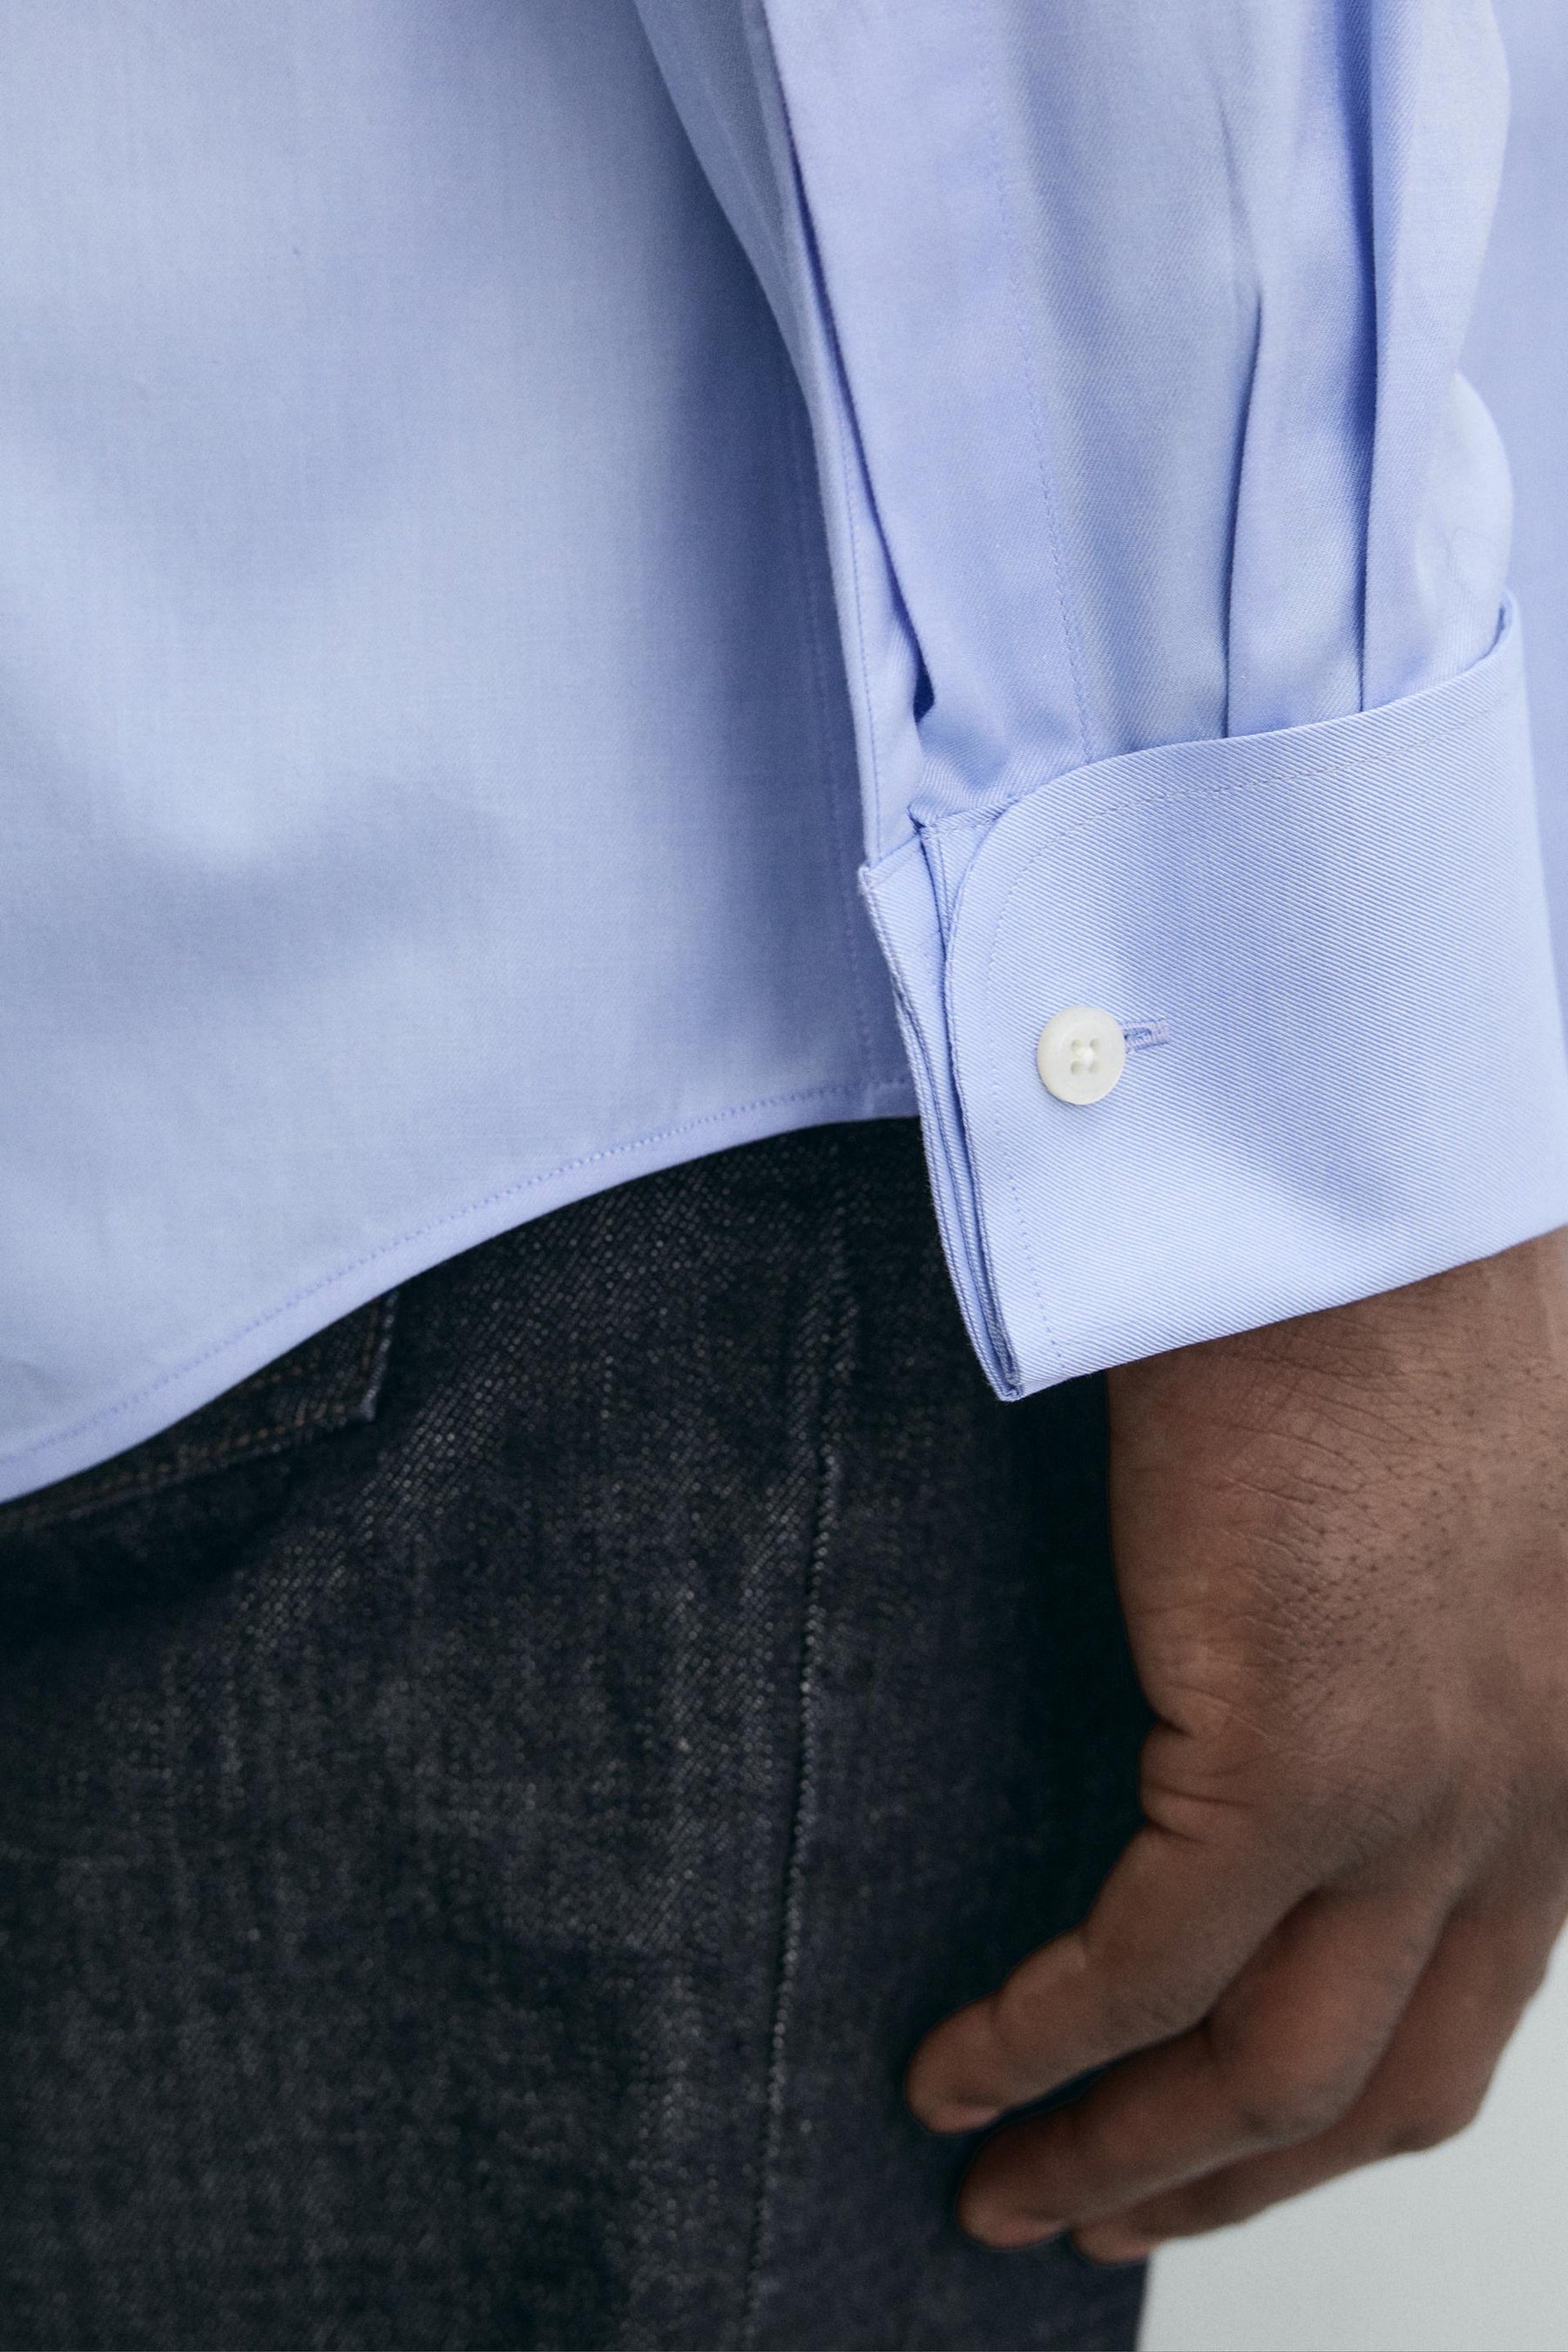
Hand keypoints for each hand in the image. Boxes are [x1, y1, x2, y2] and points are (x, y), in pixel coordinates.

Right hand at [905, 1231, 1567, 2259]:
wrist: (1364, 1182)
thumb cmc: (1396, 1288)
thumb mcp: (1477, 1506)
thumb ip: (1434, 1640)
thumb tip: (1306, 1688)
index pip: (1471, 2000)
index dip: (1340, 2098)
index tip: (1236, 2129)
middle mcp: (1531, 1795)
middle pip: (1382, 2079)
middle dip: (1234, 2174)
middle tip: (1111, 2207)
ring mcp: (1424, 1789)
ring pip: (1272, 2071)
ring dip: (1133, 2157)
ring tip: (1015, 2184)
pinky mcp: (1292, 1751)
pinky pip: (1143, 1965)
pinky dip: (1045, 2040)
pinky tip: (965, 2063)